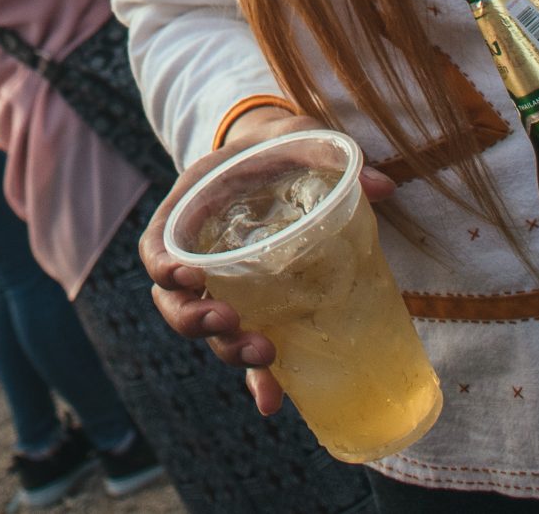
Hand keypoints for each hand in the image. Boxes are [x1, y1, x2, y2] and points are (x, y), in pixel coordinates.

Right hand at [136, 110, 394, 413]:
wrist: (281, 157)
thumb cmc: (281, 146)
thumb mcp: (299, 138)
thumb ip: (329, 153)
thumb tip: (382, 187)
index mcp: (193, 207)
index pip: (156, 245)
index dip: (163, 267)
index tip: (189, 277)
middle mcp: (199, 253)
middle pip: (175, 302)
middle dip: (197, 321)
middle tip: (232, 323)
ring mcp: (225, 285)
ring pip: (208, 332)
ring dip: (228, 350)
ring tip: (266, 357)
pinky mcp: (255, 307)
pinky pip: (247, 345)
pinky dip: (258, 379)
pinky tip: (275, 401)